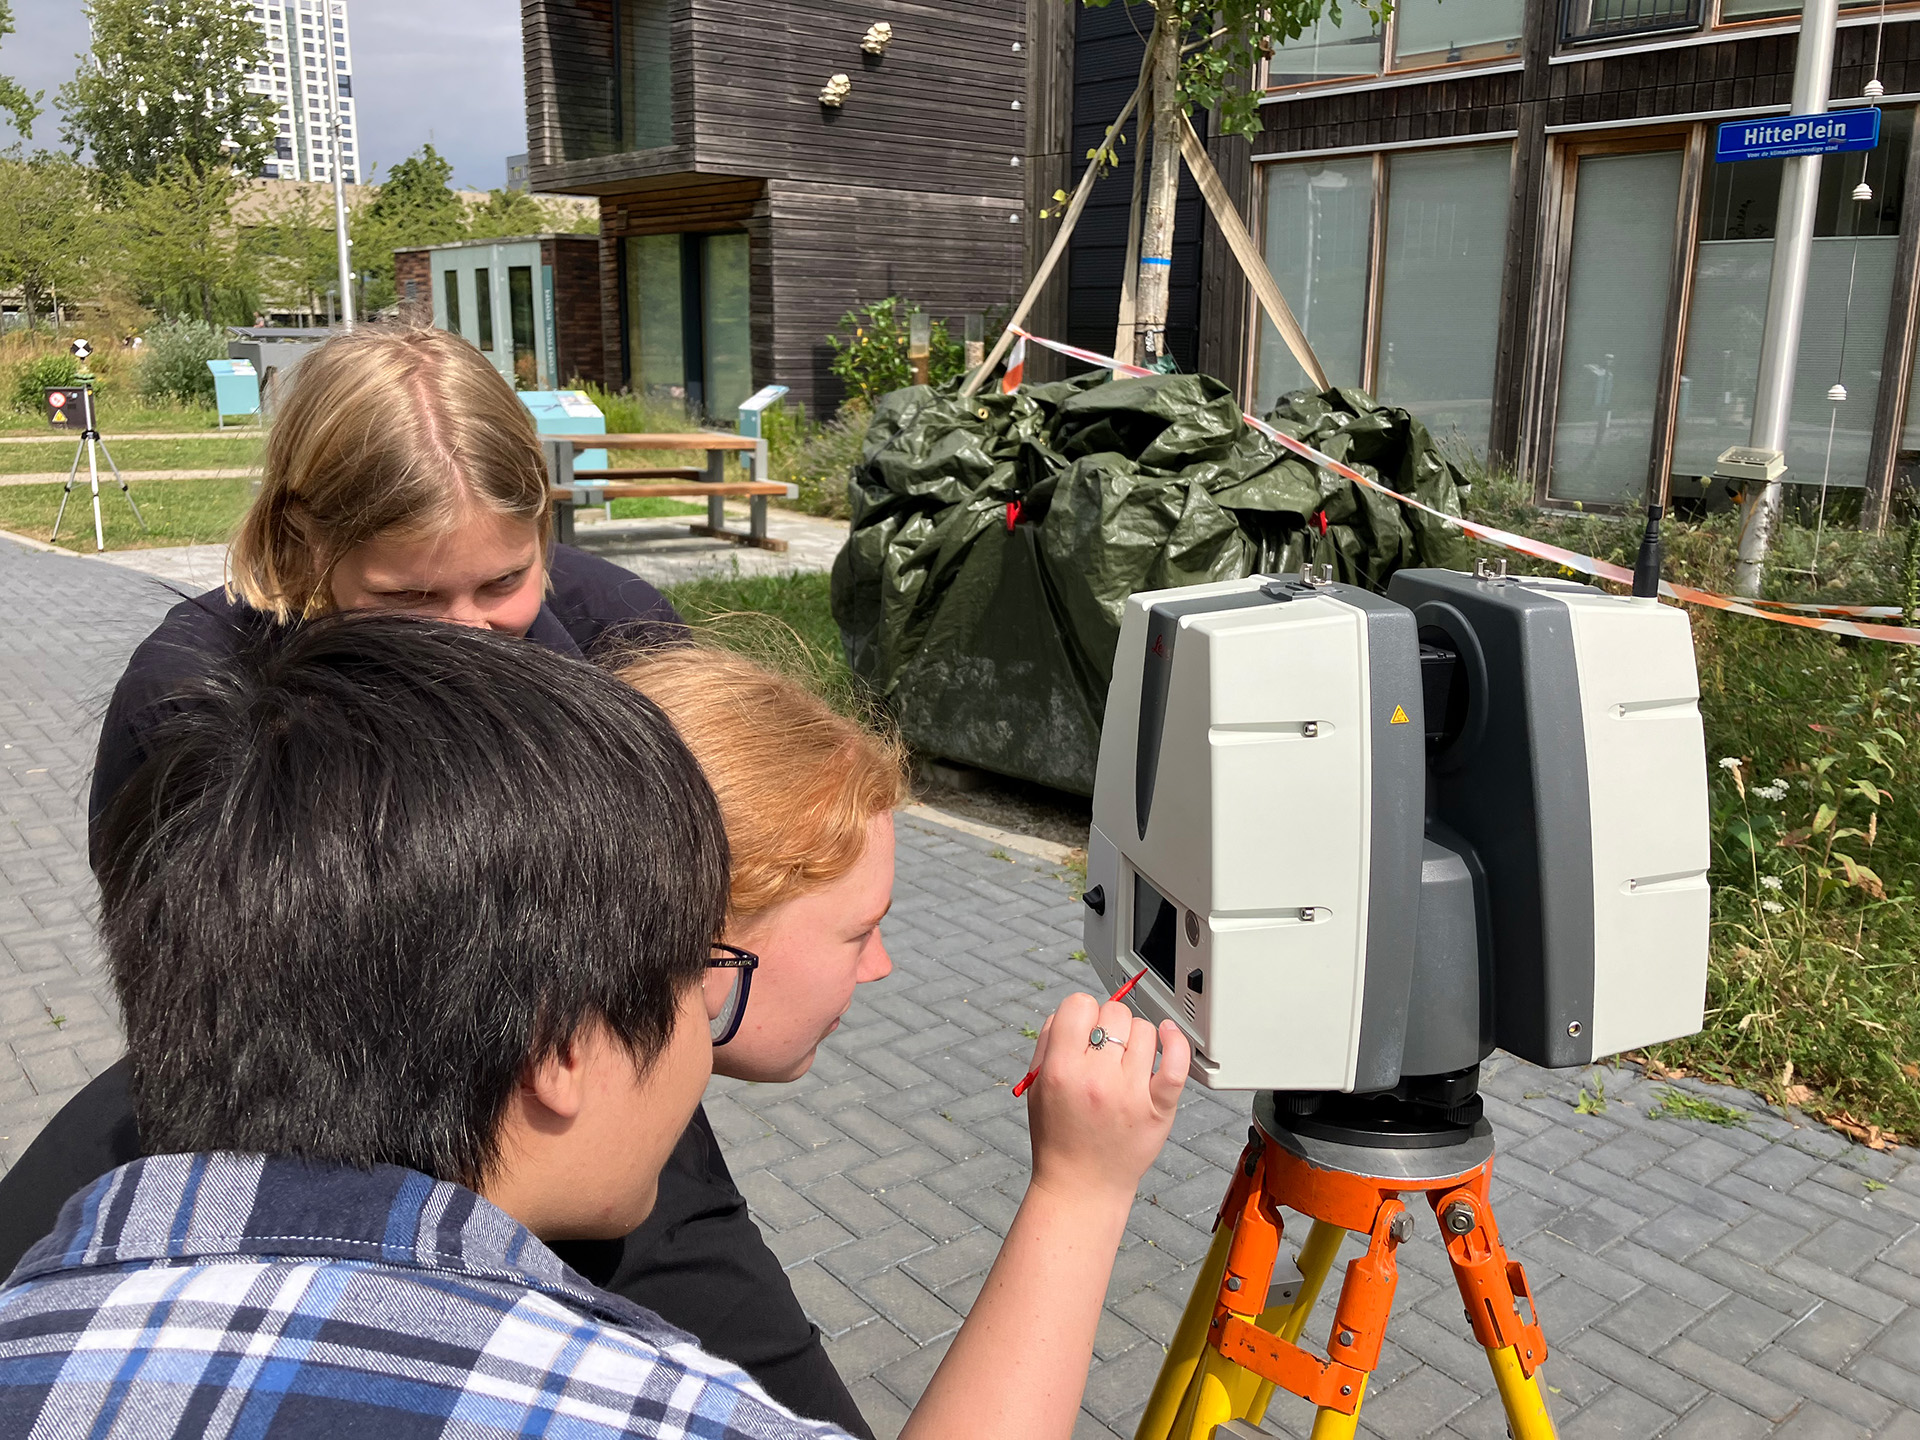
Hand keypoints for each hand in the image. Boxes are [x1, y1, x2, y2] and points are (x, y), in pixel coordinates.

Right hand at [1022, 991, 1188, 1206]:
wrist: (1082, 1186)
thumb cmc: (1058, 1136)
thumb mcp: (1037, 1085)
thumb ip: (1049, 1042)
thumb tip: (1073, 1012)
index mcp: (1061, 1071)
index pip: (1078, 1005)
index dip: (1081, 1013)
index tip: (1084, 1028)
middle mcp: (1096, 1080)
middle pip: (1113, 1013)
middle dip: (1107, 1025)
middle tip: (1104, 1050)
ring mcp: (1131, 1094)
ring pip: (1144, 1030)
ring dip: (1135, 1037)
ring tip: (1126, 1060)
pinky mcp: (1159, 1109)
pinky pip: (1176, 1063)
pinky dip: (1176, 1041)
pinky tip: (1168, 1035)